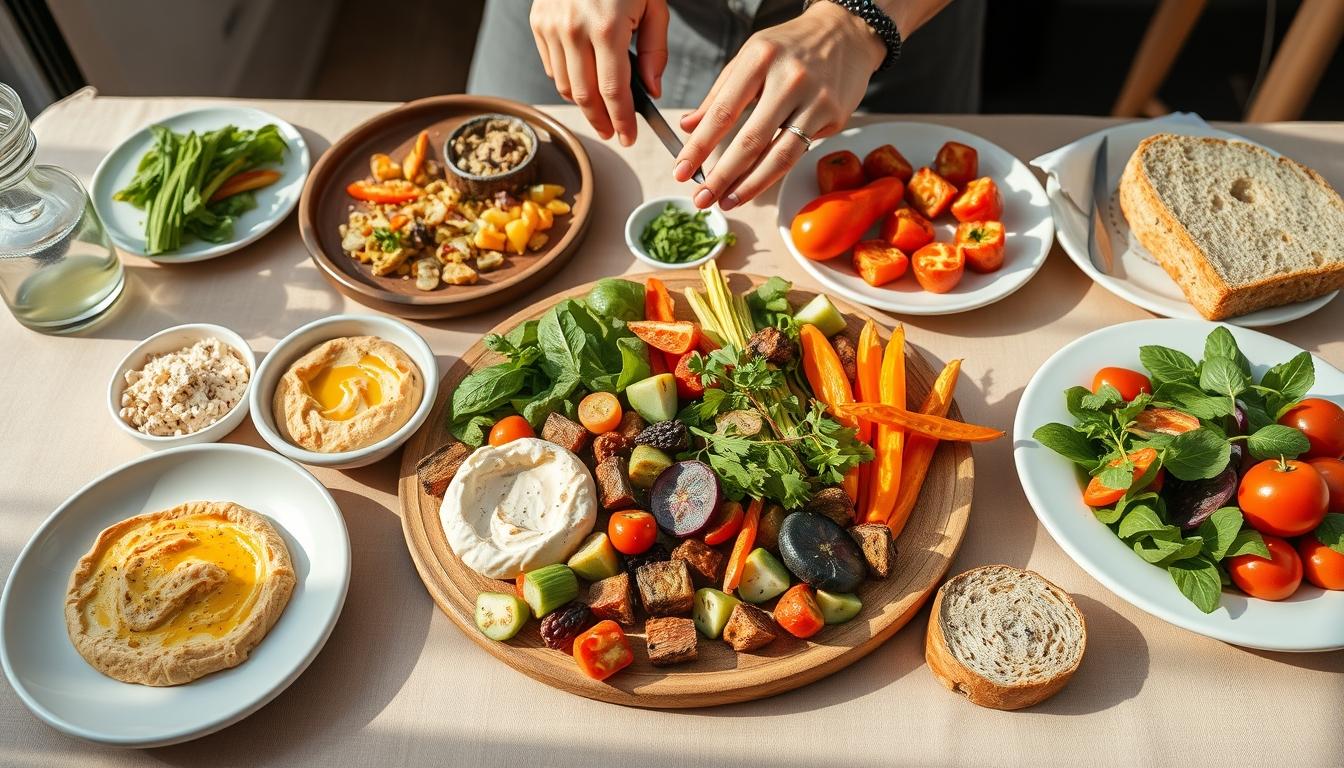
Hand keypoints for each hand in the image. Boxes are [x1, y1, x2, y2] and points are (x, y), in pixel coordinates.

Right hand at [530, 0, 668, 145]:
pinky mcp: (538, 23)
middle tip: (615, 133)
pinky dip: (569, 81)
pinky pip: (552, 67)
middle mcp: (574, 30)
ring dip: (585, 104)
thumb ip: (655, 50)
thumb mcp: (653, 5)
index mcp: (607, 28)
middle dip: (602, 121)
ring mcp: (551, 27)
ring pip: (566, 87)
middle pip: (586, 97)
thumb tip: (651, 90)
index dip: (622, 121)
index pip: (613, 92)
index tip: (629, 138)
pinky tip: (585, 79)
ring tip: (602, 110)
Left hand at [675, 2, 884, 209]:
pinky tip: (754, 186)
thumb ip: (718, 94)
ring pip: (779, 156)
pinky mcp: (834, 117)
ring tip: (727, 201)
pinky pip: (799, 153)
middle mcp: (790, 79)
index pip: (723, 112)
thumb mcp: (749, 56)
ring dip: (749, 186)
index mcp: (760, 59)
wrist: (846, 32)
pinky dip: (773, 173)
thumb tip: (689, 127)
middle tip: (701, 198)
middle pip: (751, 140)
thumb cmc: (790, 46)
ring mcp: (816, 100)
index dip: (699, 146)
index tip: (681, 170)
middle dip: (722, 176)